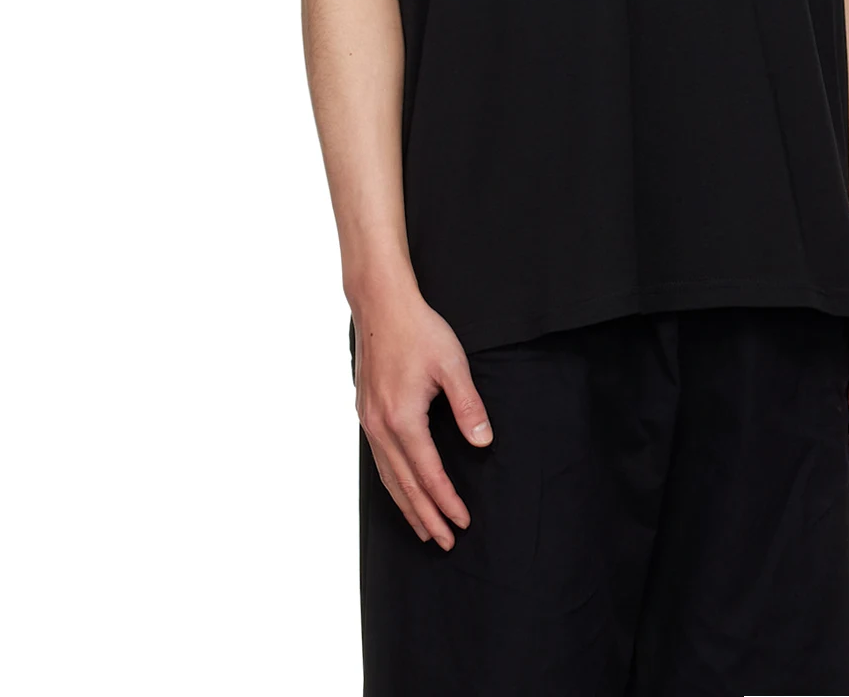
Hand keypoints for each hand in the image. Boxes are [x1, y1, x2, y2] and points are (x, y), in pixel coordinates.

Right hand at [352, 285, 493, 549]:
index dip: (446, 501)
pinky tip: (400, 489)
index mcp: (404, 418)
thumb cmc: (418, 330)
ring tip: (422, 529)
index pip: (429, 474)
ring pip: (387, 477)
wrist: (380, 305)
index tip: (462, 522)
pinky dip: (391, 483)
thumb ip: (469, 407)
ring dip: (406, 506)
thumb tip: (483, 443)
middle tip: (445, 542)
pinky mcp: (365, 412)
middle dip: (426, 516)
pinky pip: (378, 460)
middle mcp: (381, 427)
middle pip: (405, 485)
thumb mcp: (452, 365)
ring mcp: (369, 421)